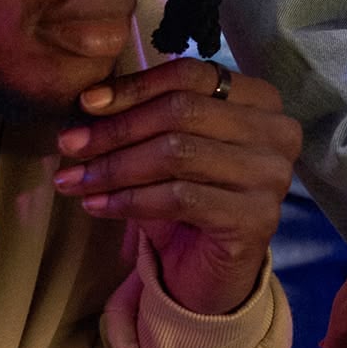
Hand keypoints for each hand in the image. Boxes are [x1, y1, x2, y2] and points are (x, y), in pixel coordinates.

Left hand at [52, 58, 301, 315]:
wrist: (211, 272)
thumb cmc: (188, 200)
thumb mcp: (167, 146)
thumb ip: (143, 116)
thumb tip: (90, 101)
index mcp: (260, 100)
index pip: (191, 74)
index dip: (134, 86)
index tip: (86, 104)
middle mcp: (277, 132)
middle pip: (182, 111)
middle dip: (116, 129)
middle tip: (69, 145)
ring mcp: (272, 176)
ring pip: (177, 154)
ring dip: (114, 167)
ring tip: (74, 180)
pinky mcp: (257, 218)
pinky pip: (180, 197)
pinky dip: (128, 200)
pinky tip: (96, 205)